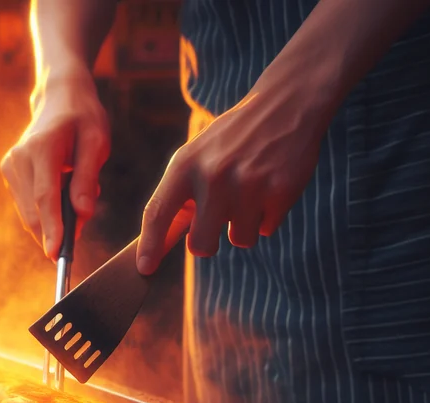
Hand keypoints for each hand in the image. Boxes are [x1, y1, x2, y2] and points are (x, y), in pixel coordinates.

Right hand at [1, 74, 109, 259]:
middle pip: (34, 211)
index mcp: (41, 148)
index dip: (52, 228)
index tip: (57, 256)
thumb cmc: (83, 118)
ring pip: (28, 212)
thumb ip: (88, 178)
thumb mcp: (97, 142)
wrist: (59, 97)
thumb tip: (82, 214)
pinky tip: (62, 190)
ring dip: (53, 218)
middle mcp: (18, 159)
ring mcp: (9, 166)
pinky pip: (27, 205)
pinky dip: (45, 210)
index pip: (45, 197)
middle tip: (80, 232)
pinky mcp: (8, 173)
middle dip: (55, 231)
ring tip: (75, 194)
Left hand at [136, 90, 328, 274]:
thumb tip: (158, 243)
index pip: (158, 213)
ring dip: (243, 226)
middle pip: (201, 246)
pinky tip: (269, 187)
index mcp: (185, 165)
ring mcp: (248, 186)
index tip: (144, 268)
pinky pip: (266, 230)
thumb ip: (178, 196)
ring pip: (238, 240)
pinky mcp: (280, 192)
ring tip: (248, 193)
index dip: (149, 245)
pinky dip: (267, 217)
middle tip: (214, 225)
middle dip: (206, 244)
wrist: (285, 105)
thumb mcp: (196, 156)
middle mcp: (213, 177)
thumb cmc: (231, 138)